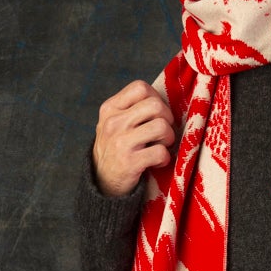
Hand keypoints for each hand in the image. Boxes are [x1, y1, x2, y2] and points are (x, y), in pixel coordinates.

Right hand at [92, 79, 175, 195]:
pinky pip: (161, 152)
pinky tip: (156, 162)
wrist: (102, 183)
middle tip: (162, 132)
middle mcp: (113, 122)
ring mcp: (120, 142)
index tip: (155, 114)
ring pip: (161, 126)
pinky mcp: (129, 162)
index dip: (156, 98)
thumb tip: (164, 100)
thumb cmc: (116, 148)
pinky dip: (164, 159)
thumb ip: (132, 108)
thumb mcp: (114, 123)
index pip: (140, 87)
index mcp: (110, 108)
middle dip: (167, 119)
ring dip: (168, 138)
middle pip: (155, 105)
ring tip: (160, 146)